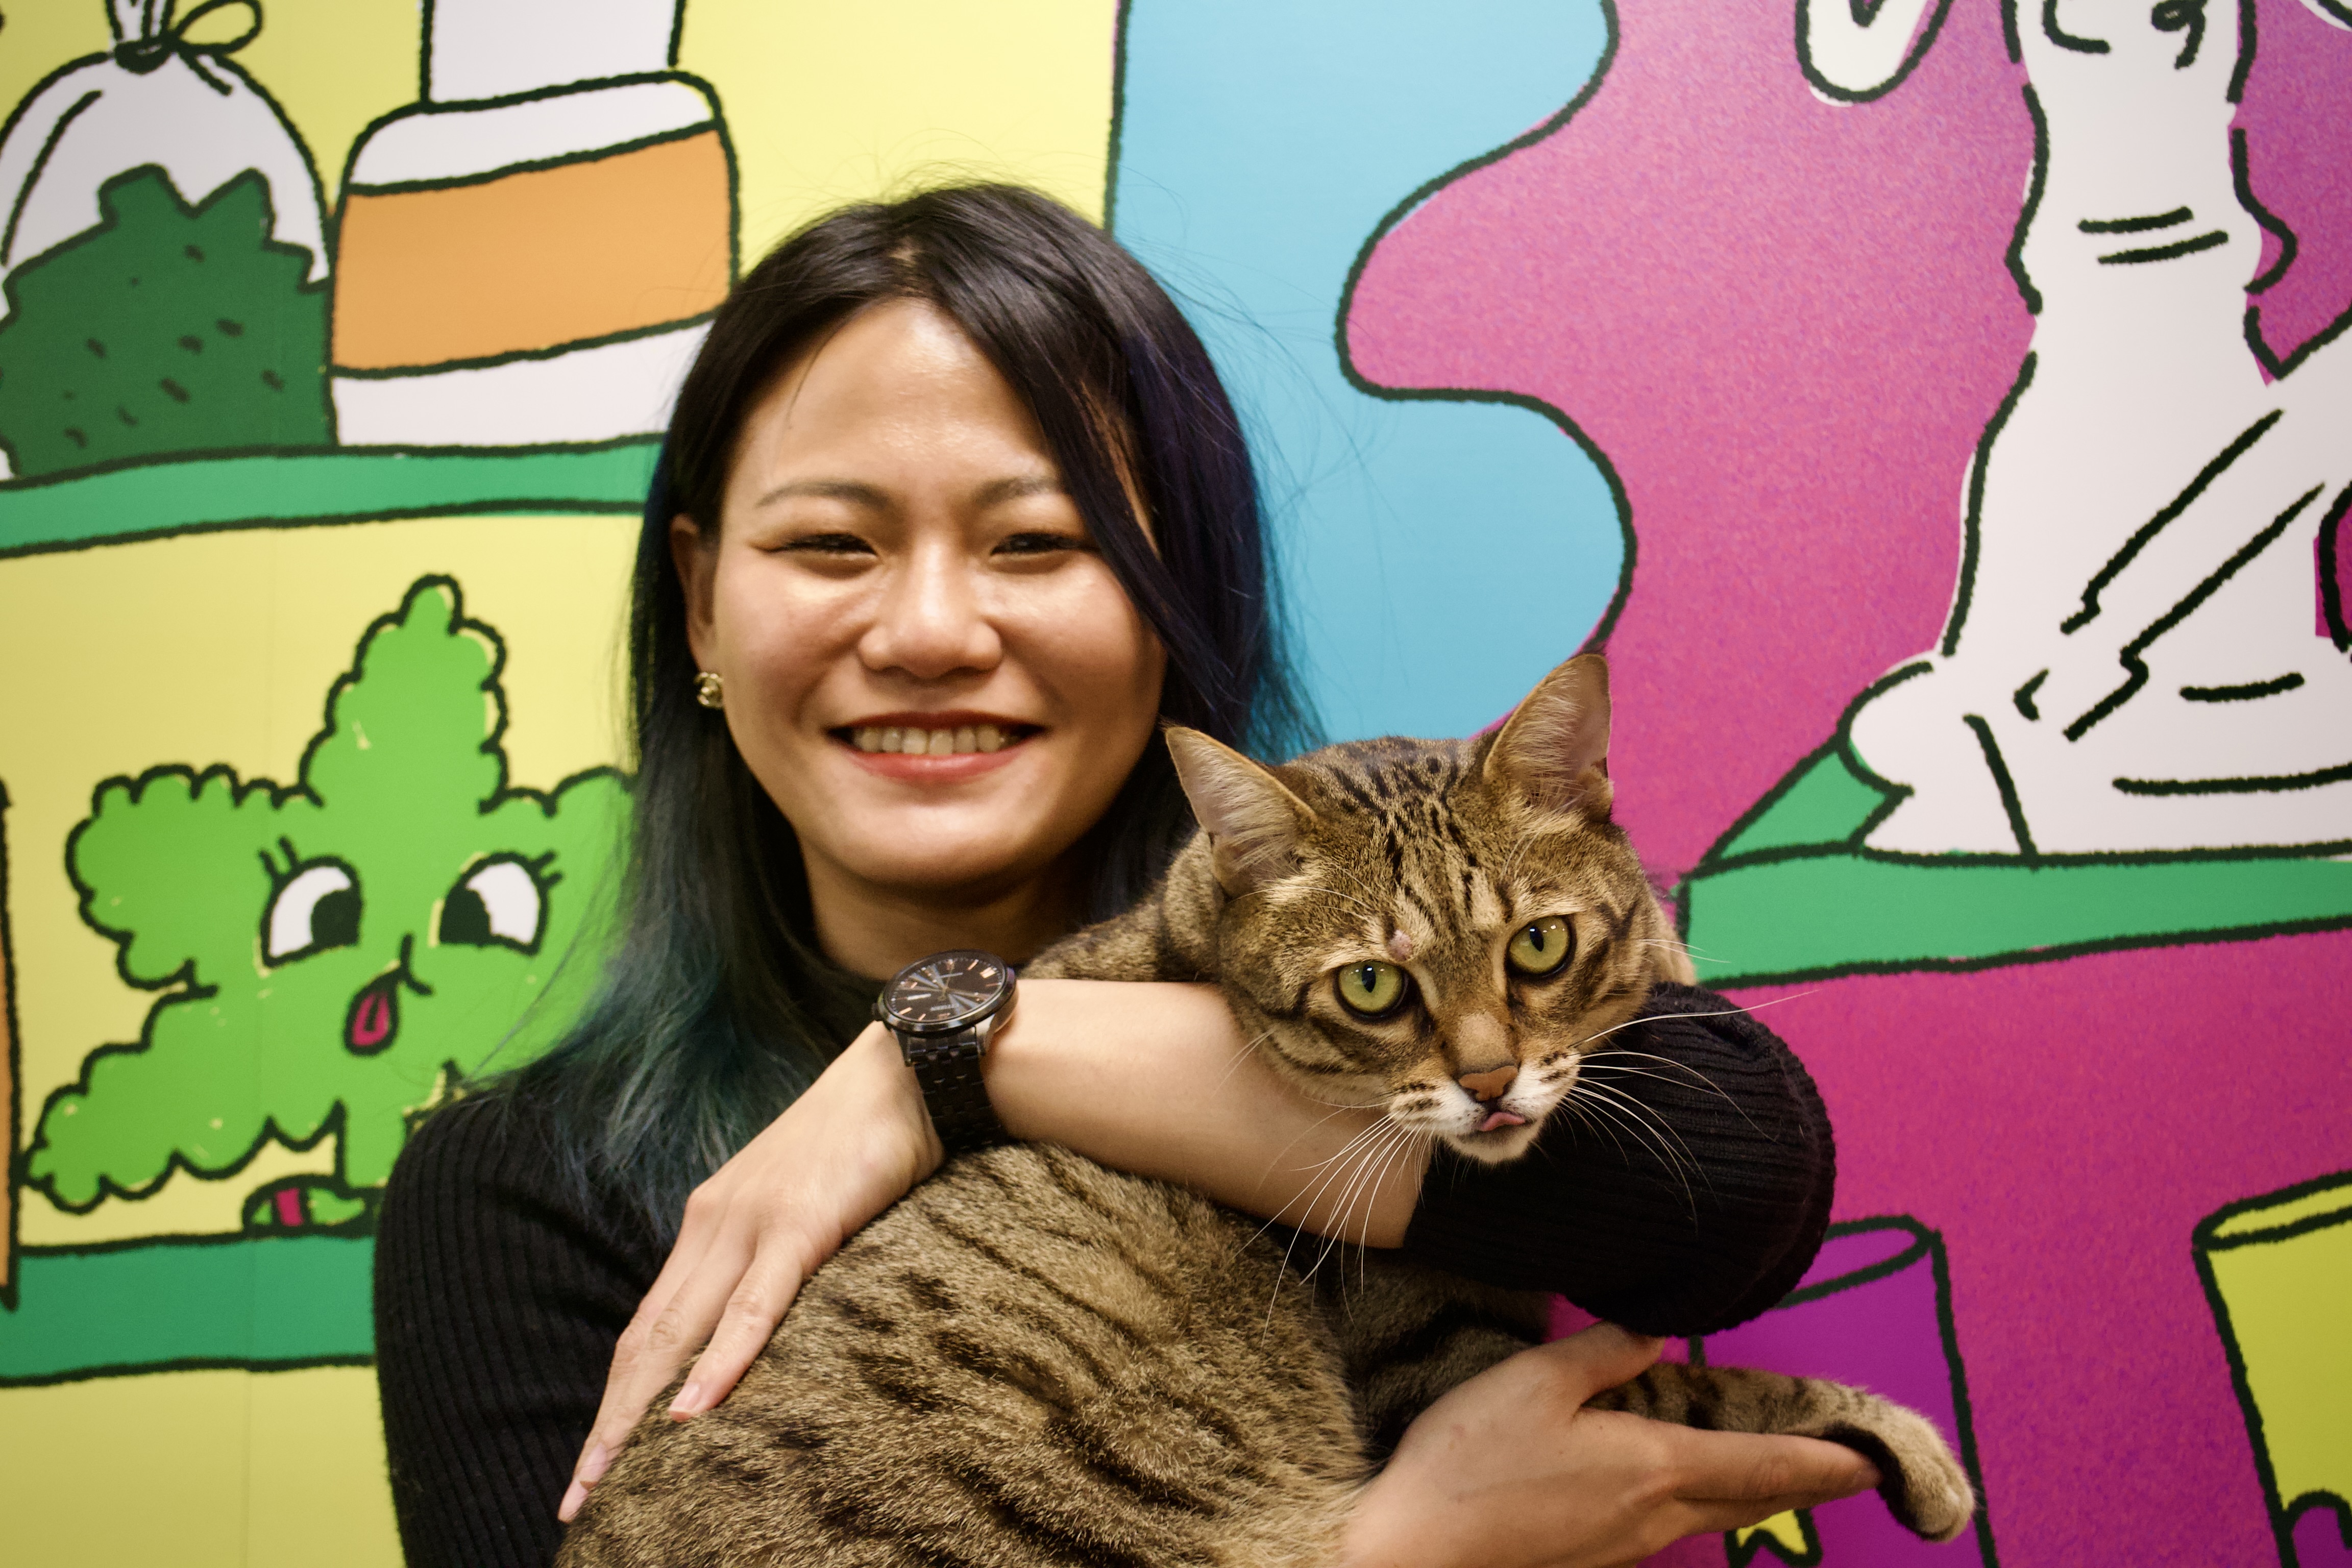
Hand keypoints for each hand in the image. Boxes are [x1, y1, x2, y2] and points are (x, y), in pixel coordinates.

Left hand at [557, 1022, 937, 1521]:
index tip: (592, 1460)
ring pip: (681, 1333)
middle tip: (575, 1496)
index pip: (647, 1326)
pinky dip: (718, 1363)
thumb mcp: (799, 1206)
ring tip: (608, 1476)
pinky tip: (691, 1411)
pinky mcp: (801, 1225)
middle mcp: (713, 1225)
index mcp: (709, 1224)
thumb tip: (758, 1322)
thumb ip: (768, 1259)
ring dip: (638, 1411)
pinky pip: (754, 1307)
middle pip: (647, 1341)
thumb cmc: (859, 1142)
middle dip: (607, 1424)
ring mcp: (752, 1225)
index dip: (615, 1396)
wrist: (903, 1073)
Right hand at [1340, 1324, 1882, 1567]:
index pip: (1764, 1464)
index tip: (1873, 1458)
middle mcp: (1654, 1517)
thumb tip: (1658, 1333)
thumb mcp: (1534, 1382)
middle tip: (1848, 1465)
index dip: (1824, 1460)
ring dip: (1753, 1490)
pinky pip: (1667, 1525)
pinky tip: (1676, 1483)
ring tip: (1776, 1466)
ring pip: (1711, 1514)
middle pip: (1751, 1499)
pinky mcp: (1592, 1558)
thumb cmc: (1471, 1464)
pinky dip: (1699, 1499)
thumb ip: (1603, 1355)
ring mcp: (1623, 1547)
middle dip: (1806, 1481)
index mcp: (1654, 1468)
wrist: (1412, 1557)